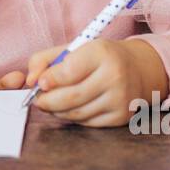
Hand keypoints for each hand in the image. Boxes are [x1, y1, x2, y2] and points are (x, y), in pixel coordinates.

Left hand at [23, 39, 157, 126]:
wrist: (140, 68)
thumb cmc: (100, 57)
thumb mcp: (75, 47)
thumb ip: (45, 60)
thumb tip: (29, 81)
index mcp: (101, 53)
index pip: (69, 71)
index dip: (49, 79)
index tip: (39, 83)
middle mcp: (114, 76)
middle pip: (71, 97)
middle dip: (47, 101)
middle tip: (38, 100)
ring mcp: (120, 99)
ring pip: (77, 113)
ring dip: (57, 111)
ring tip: (51, 104)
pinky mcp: (121, 116)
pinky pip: (88, 122)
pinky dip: (73, 117)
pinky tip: (69, 109)